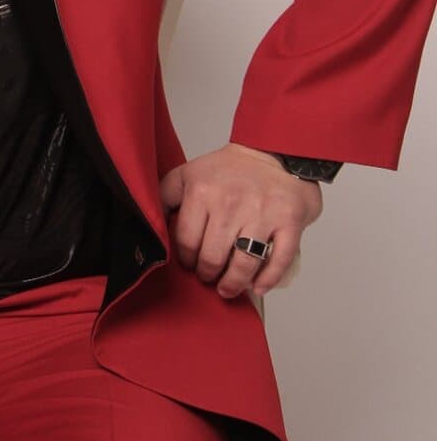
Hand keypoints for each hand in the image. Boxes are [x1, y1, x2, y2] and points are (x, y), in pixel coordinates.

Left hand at [159, 142, 321, 296]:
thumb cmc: (228, 169)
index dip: (186, 259)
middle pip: (212, 257)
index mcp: (201, 191)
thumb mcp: (187, 173)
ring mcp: (261, 214)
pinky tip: (257, 287)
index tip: (189, 264)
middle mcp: (230, 203)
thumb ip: (166, 197)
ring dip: (233, 284)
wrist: (273, 152)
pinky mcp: (289, 221)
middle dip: (207, 274)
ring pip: (243, 264)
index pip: (186, 240)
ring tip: (228, 288)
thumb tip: (151, 224)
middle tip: (208, 277)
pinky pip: (279, 260)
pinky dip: (267, 279)